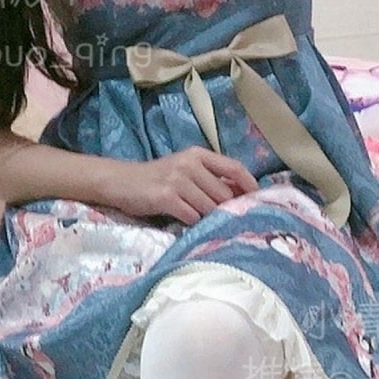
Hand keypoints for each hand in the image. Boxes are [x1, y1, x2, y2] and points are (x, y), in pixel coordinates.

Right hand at [95, 148, 257, 223]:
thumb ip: (211, 178)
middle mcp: (190, 164)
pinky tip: (187, 223)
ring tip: (202, 221)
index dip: (249, 186)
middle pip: (224, 194)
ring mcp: (178, 180)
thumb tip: (242, 193)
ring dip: (208, 219)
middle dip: (226, 210)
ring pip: (209, 208)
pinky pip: (192, 216)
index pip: (234, 168)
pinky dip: (193, 223)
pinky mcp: (166, 198)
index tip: (257, 200)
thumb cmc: (157, 179)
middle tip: (226, 220)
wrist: (120, 182)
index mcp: (198, 155)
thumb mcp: (185, 170)